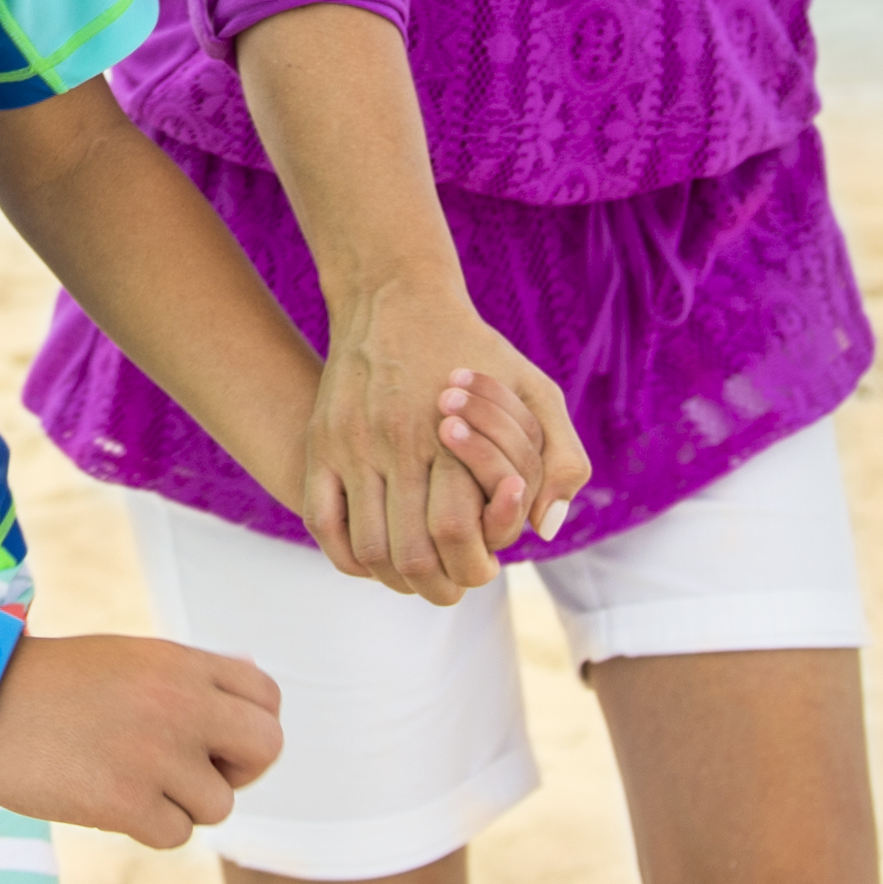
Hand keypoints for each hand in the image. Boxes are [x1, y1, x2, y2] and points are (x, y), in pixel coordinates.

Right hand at [0, 631, 284, 851]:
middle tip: (197, 772)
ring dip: (183, 804)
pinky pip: (176, 834)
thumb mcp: (131, 658)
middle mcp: (180, 703)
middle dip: (240, 770)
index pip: (268, 697)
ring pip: (219, 805)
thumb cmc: (54, 682)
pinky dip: (148, 827)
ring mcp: (155, 754)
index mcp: (181, 662)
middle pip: (266, 748)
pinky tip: (108, 798)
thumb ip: (192, 673)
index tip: (214, 738)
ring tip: (132, 780)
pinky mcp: (126, 801)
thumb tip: (251, 674)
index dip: (248, 725)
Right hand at [299, 271, 580, 601]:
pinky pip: (324, 523)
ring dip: (395, 578)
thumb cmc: (475, 351)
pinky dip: (349, 555)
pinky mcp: (322, 443)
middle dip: (440, 586)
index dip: (476, 566)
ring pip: (369, 549)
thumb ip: (559, 459)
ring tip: (417, 575)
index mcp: (451, 433)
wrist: (396, 297)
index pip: (460, 531)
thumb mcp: (536, 390)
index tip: (486, 566)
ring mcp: (352, 445)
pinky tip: (375, 555)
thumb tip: (545, 529)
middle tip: (453, 586)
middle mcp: (397, 443)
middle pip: (413, 554)